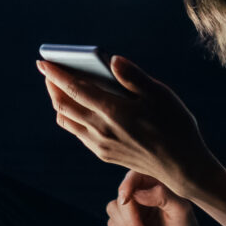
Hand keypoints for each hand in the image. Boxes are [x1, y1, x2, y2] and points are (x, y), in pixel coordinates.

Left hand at [36, 54, 215, 196]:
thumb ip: (133, 76)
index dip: (56, 74)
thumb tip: (111, 59)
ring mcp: (100, 145)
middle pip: (64, 105)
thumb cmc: (175, 125)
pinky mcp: (104, 154)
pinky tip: (78, 108)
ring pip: (67, 120)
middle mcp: (101, 130)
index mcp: (113, 111)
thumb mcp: (160, 94)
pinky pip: (78, 133)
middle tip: (48, 69)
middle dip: (52, 85)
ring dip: (59, 102)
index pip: (75, 89)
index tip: (43, 61)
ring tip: (58, 87)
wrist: (181, 166)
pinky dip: (71, 116)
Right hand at [105, 171, 200, 225]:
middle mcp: (142, 191)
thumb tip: (138, 193)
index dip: (126, 186)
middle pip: (121, 197)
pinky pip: (112, 224)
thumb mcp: (181, 210)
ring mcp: (132, 206)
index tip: (125, 200)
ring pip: (113, 209)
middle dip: (130, 219)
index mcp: (156, 182)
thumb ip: (162, 196)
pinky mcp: (126, 220)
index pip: (134, 175)